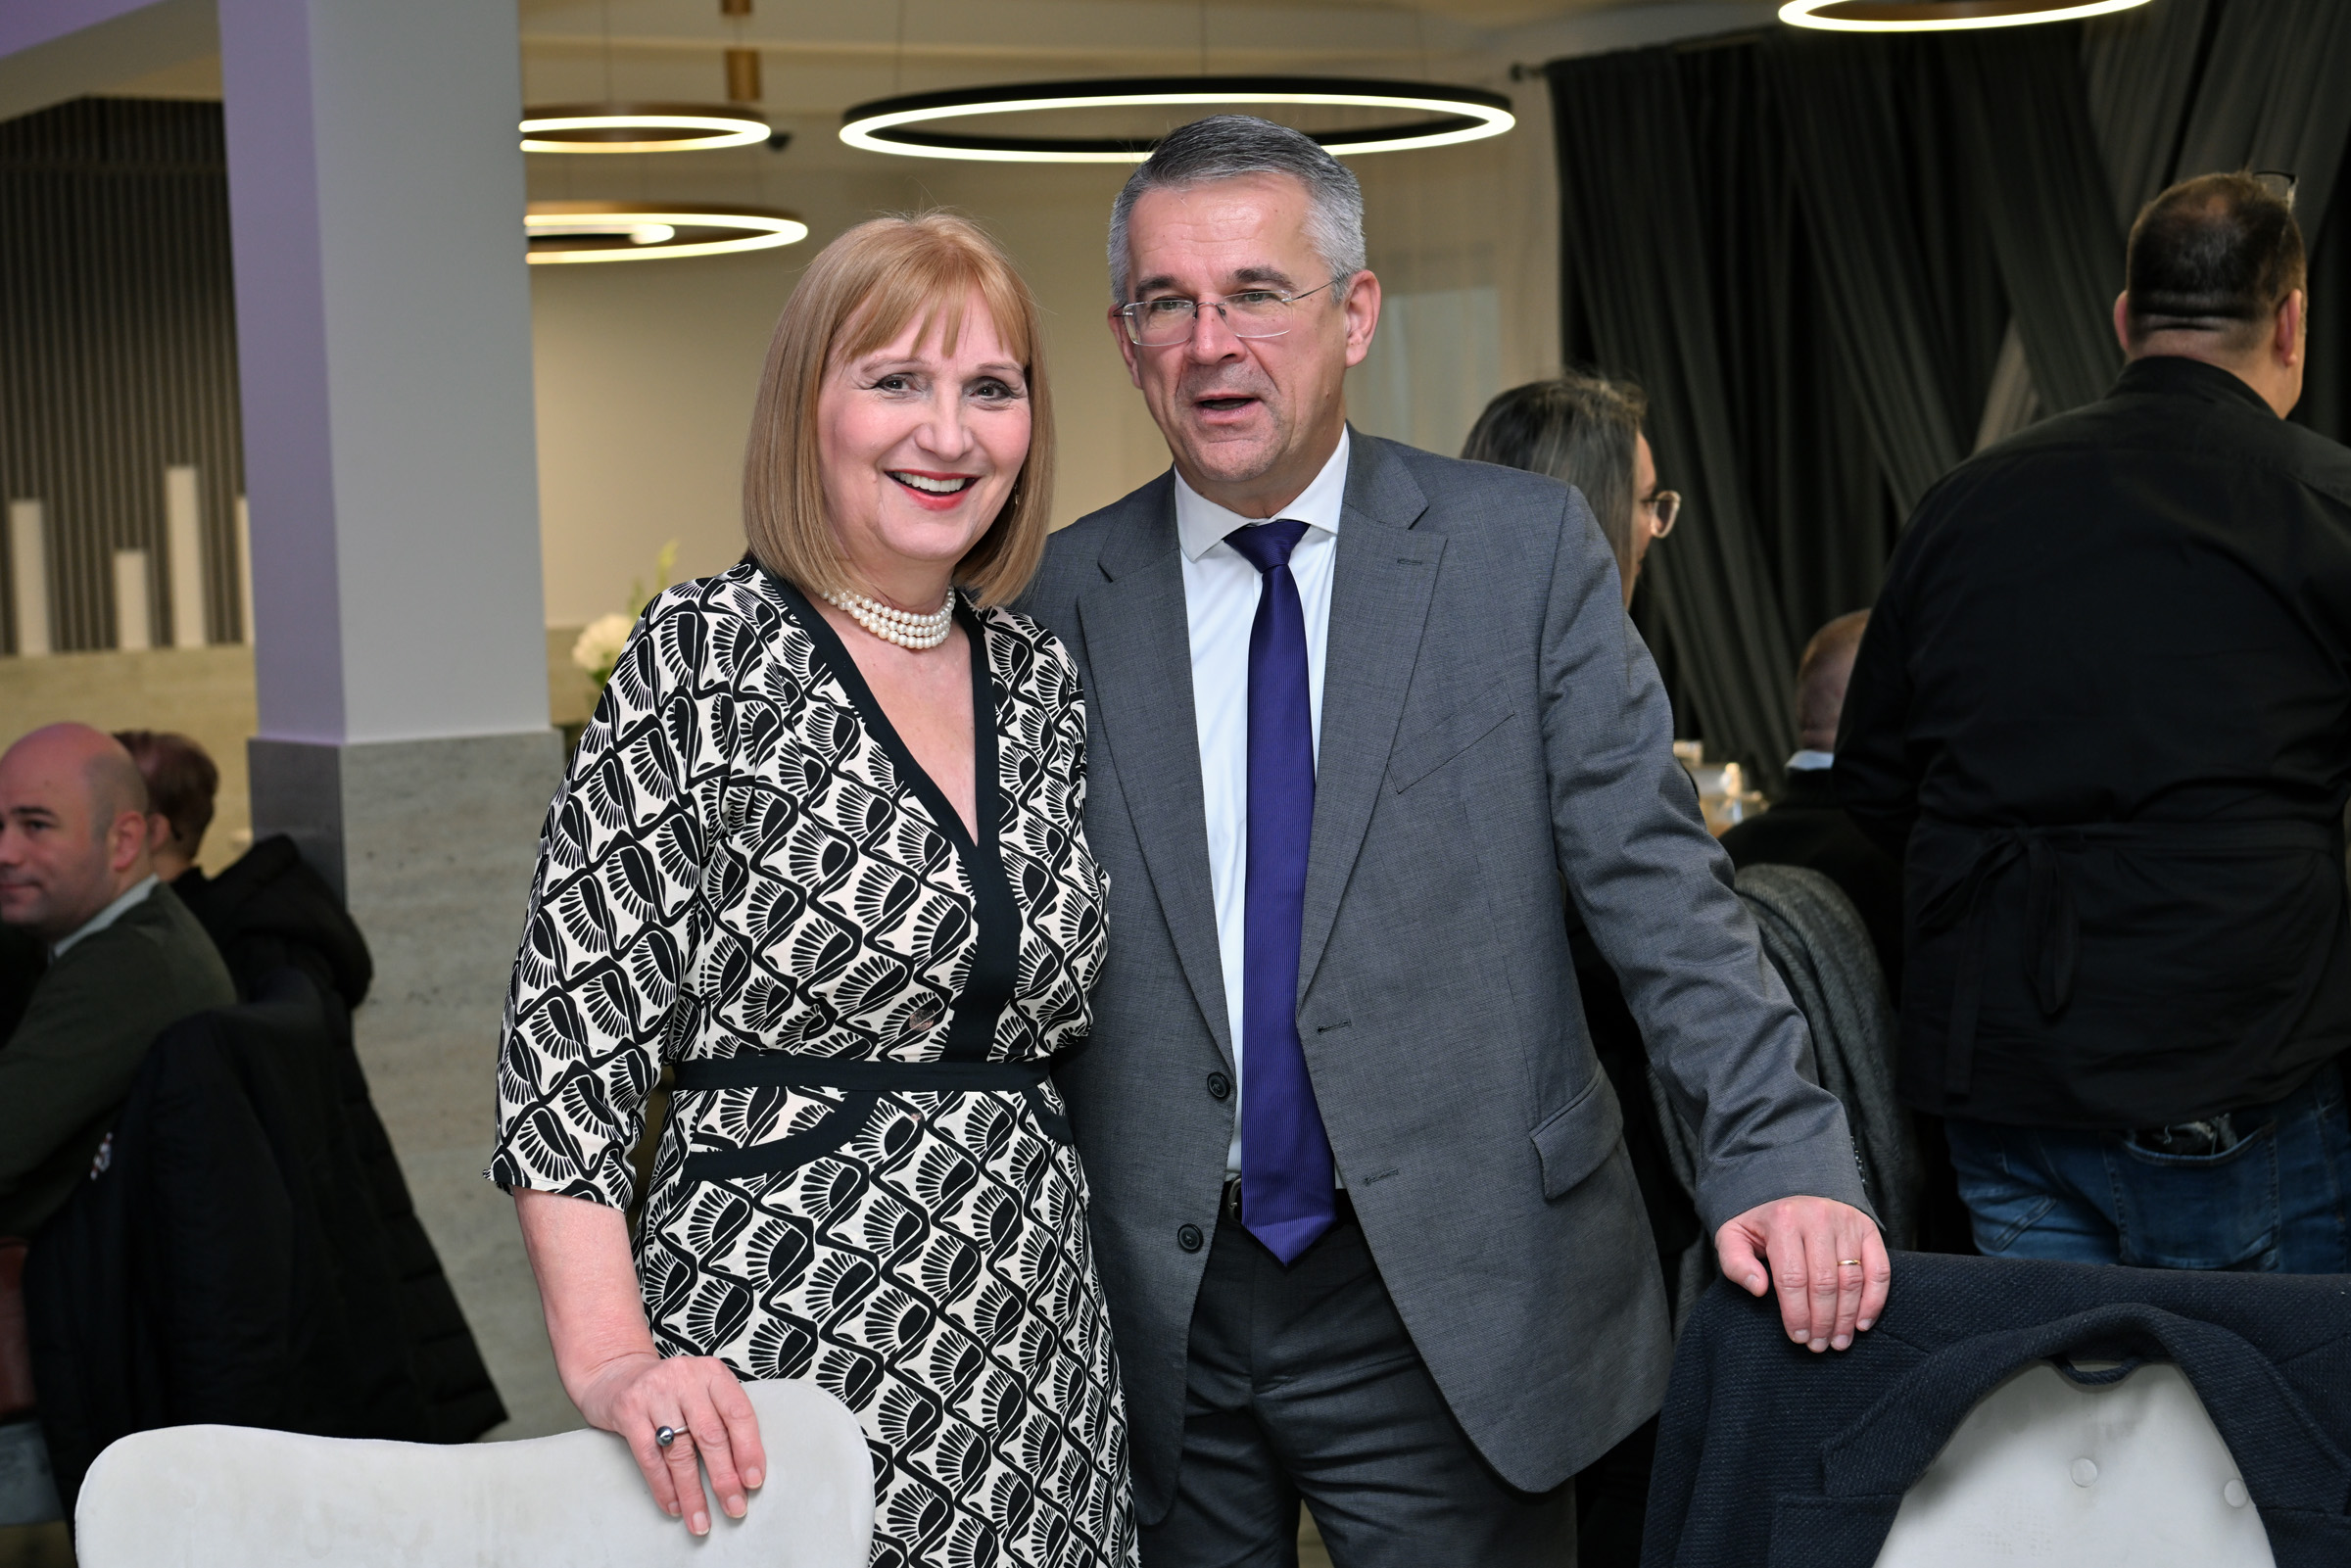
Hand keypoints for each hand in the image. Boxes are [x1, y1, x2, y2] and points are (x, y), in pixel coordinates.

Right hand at [573, 1349, 765, 1534]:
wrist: (616, 1373)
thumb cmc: (670, 1390)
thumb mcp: (701, 1389)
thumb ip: (722, 1416)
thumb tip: (745, 1468)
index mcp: (712, 1373)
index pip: (738, 1413)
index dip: (749, 1449)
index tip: (754, 1481)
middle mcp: (685, 1378)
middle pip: (711, 1435)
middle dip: (724, 1478)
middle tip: (735, 1507)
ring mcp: (654, 1393)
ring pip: (680, 1451)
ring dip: (692, 1492)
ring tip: (701, 1520)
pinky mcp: (628, 1410)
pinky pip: (650, 1457)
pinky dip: (663, 1487)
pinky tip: (674, 1506)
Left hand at [1716, 1196, 1890, 1352]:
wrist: (1791, 1185)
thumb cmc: (1762, 1222)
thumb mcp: (1734, 1235)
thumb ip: (1736, 1262)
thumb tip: (1759, 1289)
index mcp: (1783, 1221)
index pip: (1792, 1279)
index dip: (1796, 1314)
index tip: (1797, 1338)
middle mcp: (1818, 1219)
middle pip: (1824, 1283)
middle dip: (1822, 1322)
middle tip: (1818, 1345)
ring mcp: (1846, 1223)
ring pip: (1852, 1281)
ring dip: (1847, 1318)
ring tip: (1838, 1342)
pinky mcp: (1868, 1228)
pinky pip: (1879, 1270)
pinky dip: (1874, 1301)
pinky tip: (1862, 1323)